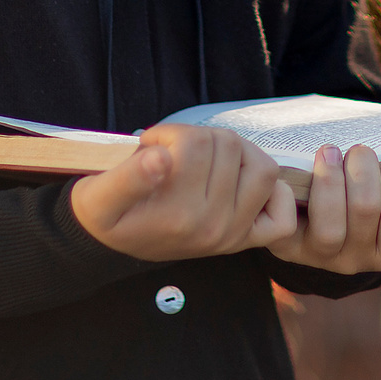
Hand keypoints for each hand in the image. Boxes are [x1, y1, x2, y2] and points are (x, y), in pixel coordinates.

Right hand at [69, 125, 298, 260]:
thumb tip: (160, 157)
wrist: (110, 245)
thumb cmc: (105, 213)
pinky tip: (239, 183)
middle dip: (199, 138)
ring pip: (260, 165)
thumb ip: (127, 177)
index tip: (149, 146)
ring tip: (203, 160)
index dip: (167, 133)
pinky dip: (271, 192)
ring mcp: (233, 235)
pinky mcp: (246, 240)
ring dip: (235, 153)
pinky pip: (282, 210)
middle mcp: (211, 227)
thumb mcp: (98, 196)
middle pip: (228, 145)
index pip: (194, 143)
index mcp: (178, 214)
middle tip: (173, 152)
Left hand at [264, 145, 380, 275]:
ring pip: (329, 225)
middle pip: (365, 209)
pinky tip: (297, 175)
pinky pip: (286, 227)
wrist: (319, 210)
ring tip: (329, 152)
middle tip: (360, 150)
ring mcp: (321, 255)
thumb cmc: (375, 193)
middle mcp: (358, 260)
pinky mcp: (287, 246)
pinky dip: (290, 198)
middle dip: (364, 168)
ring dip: (330, 179)